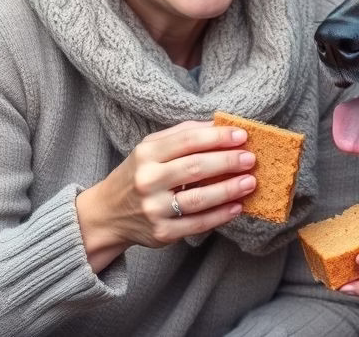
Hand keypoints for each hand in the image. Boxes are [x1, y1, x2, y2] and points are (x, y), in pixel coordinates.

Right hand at [76, 120, 256, 270]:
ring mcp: (154, 209)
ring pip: (199, 198)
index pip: (188, 140)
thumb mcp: (152, 148)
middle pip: (195, 168)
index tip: (242, 135)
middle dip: (228, 161)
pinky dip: (221, 215)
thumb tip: (221, 125)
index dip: (217, 137)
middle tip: (250, 158)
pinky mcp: (162, 233)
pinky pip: (198, 224)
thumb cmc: (139, 173)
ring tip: (250, 182)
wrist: (107, 214)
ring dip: (229, 190)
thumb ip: (184, 134)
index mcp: (147, 154)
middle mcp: (148, 180)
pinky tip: (237, 206)